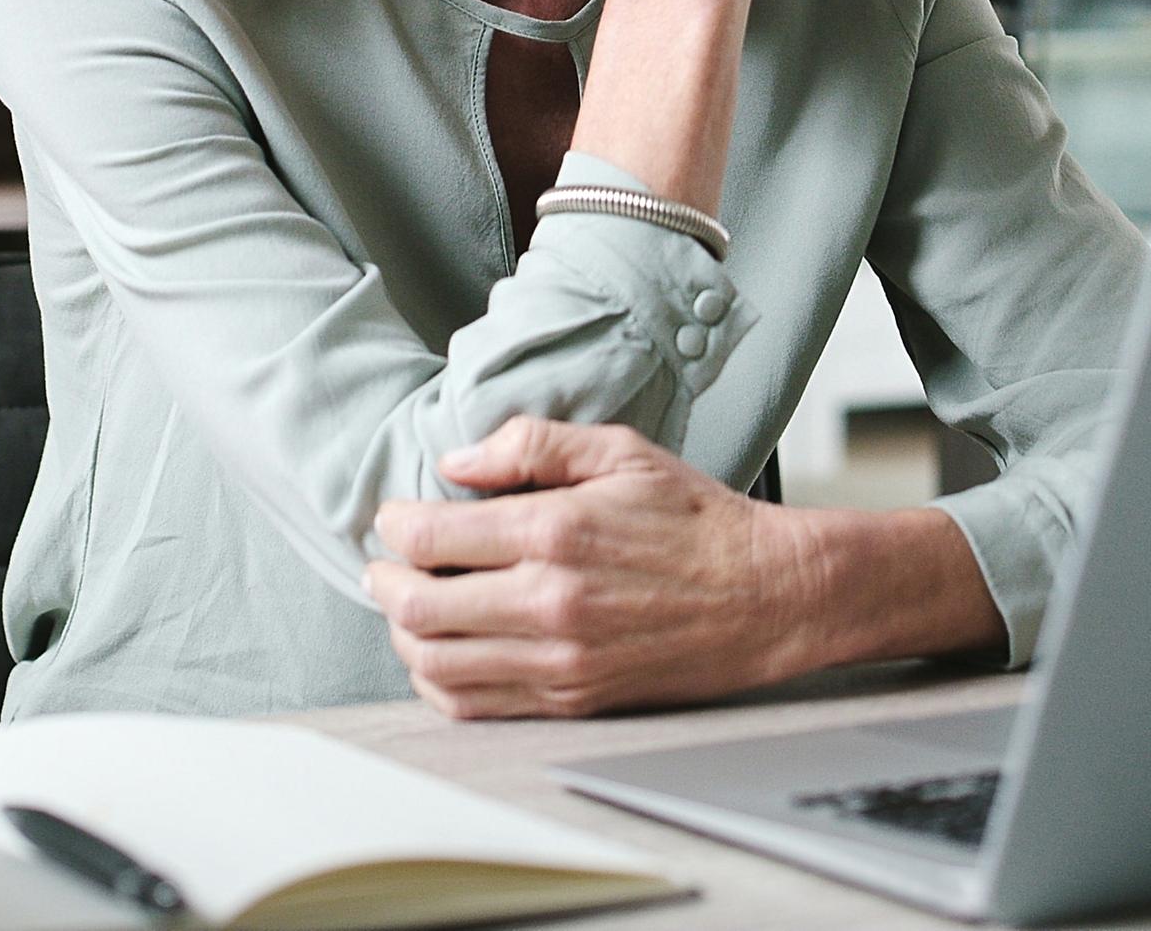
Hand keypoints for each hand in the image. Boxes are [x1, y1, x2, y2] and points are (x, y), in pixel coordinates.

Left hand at [366, 417, 824, 718]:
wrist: (766, 597)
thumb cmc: (697, 521)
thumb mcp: (622, 452)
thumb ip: (532, 445)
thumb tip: (457, 462)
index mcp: (555, 531)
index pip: (430, 537)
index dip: (394, 525)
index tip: (393, 518)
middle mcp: (549, 602)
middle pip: (418, 606)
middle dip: (384, 583)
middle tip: (383, 566)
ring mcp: (559, 660)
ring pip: (436, 663)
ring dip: (404, 635)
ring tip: (408, 608)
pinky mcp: (571, 699)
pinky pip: (475, 705)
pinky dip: (439, 682)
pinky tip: (443, 654)